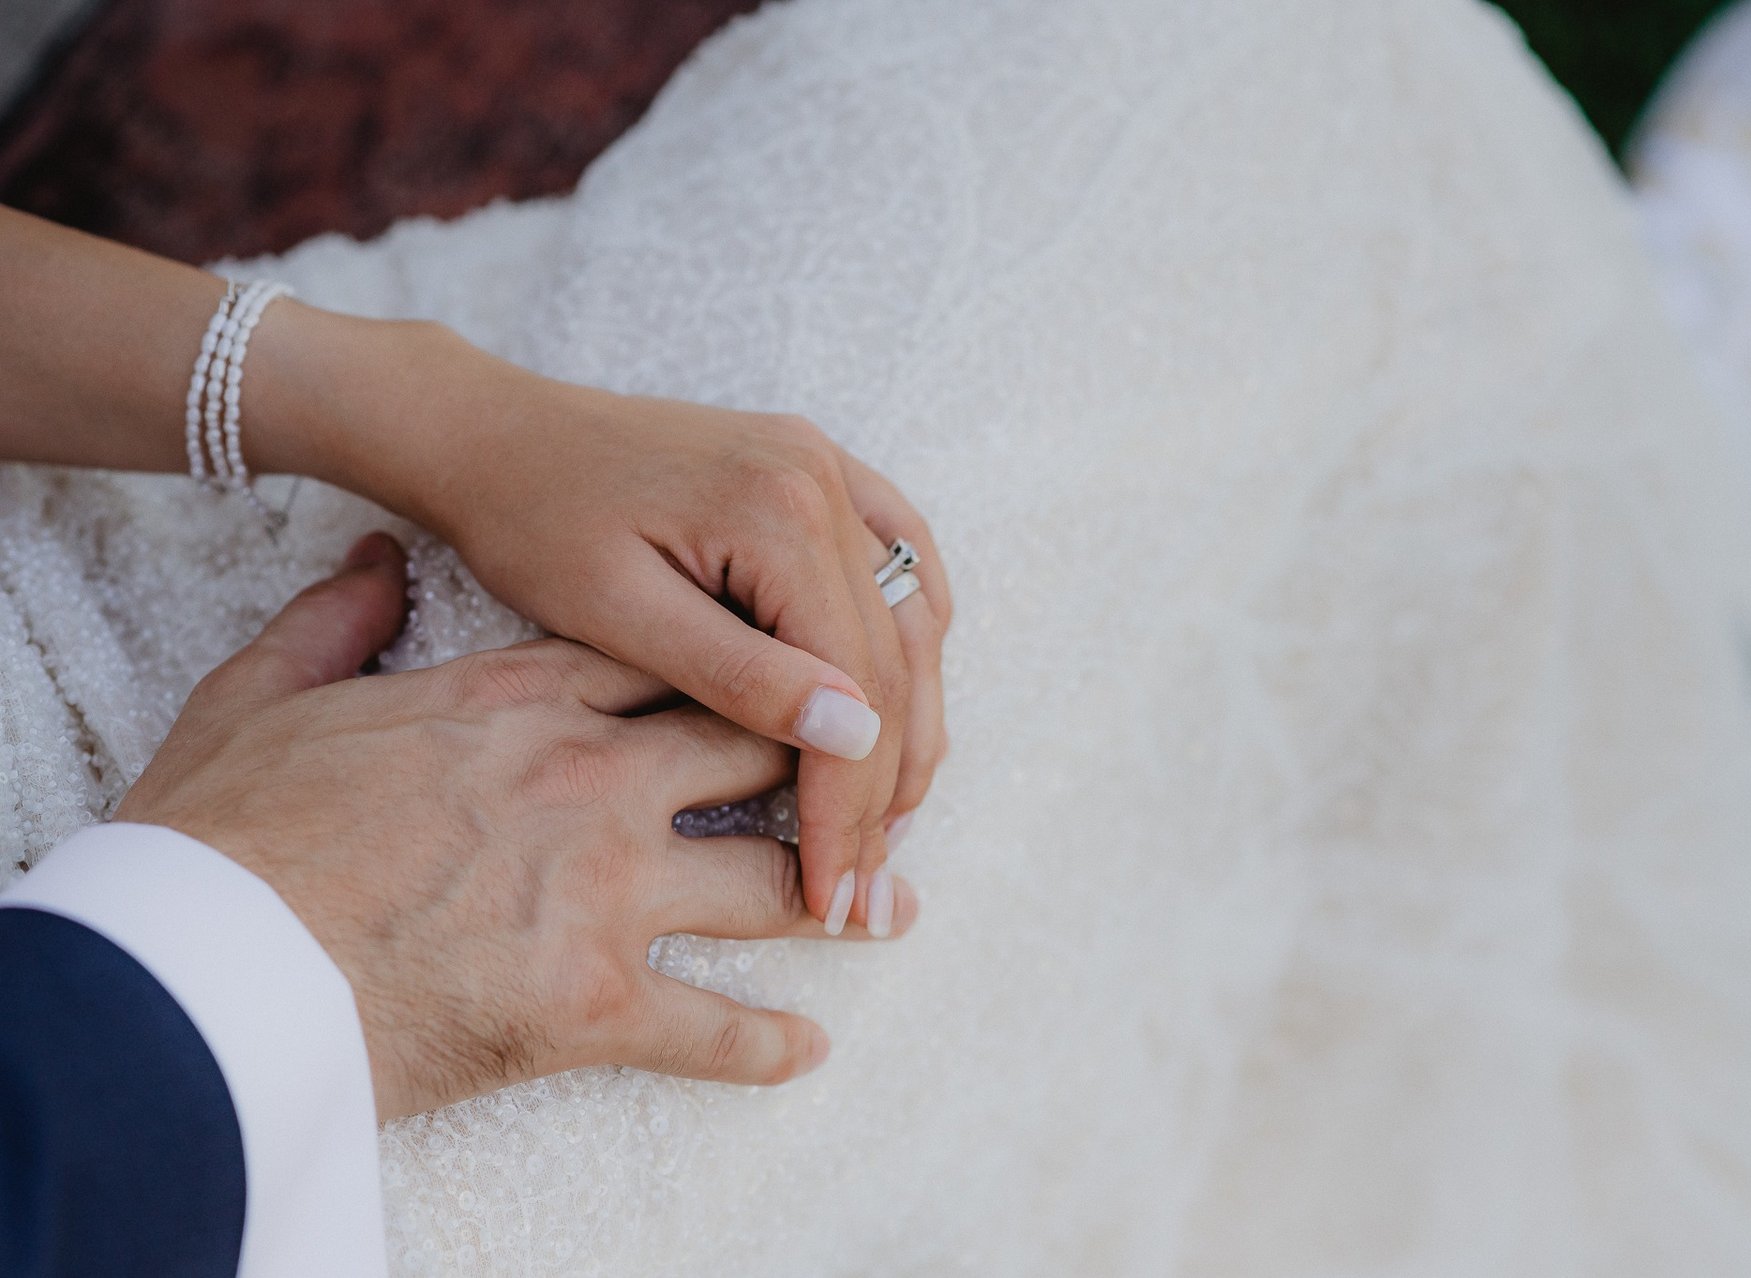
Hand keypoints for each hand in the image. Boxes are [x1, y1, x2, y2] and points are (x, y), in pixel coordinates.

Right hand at [116, 534, 916, 1118]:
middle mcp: (589, 779)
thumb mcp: (264, 697)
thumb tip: (374, 567)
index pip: (672, 666)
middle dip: (821, 768)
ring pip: (764, 880)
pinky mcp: (590, 999)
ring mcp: (603, 888)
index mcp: (521, 701)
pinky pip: (711, 1028)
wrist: (199, 959)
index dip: (743, 675)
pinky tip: (809, 1045)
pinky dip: (767, 1044)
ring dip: (835, 894)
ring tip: (885, 904)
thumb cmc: (227, 833)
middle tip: (873, 786)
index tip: (785, 683)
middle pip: (749, 753)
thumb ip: (335, 623)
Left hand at [297, 322, 952, 937]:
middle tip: (862, 884)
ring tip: (884, 824)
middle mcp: (824, 476)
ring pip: (915, 621)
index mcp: (779, 508)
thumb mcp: (620, 616)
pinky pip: (904, 568)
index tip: (832, 889)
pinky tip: (899, 711)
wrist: (499, 435)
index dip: (848, 800)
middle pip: (896, 660)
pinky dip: (910, 649)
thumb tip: (860, 736)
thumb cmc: (535, 523)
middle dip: (884, 786)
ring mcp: (831, 466)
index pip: (854, 681)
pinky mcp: (822, 473)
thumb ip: (742, 677)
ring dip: (912, 727)